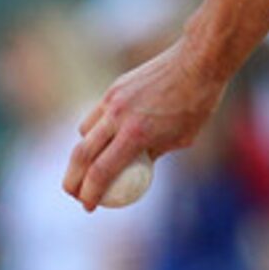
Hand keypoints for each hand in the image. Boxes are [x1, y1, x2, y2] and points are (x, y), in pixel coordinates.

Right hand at [63, 38, 227, 212]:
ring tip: (86, 168)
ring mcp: (112, 100)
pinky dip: (93, 131)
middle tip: (73, 194)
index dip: (90, 194)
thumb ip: (153, 153)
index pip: (101, 172)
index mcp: (136, 136)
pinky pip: (95, 114)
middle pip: (81, 155)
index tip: (88, 207)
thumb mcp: (180, 140)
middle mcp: (118, 118)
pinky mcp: (114, 88)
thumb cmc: (196, 105)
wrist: (197, 63)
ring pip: (84, 132)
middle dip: (71, 180)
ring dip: (81, 154)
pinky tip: (101, 139)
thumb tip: (138, 170)